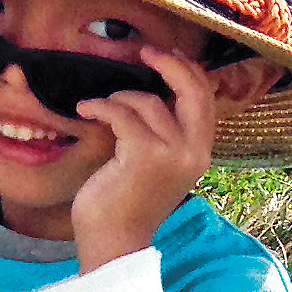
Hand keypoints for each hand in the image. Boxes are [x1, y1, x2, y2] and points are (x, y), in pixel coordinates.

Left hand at [69, 47, 217, 270]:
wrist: (113, 242)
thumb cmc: (125, 202)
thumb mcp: (154, 165)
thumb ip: (162, 133)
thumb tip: (150, 92)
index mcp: (200, 154)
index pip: (205, 101)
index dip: (188, 72)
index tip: (165, 55)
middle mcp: (194, 153)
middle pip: (193, 91)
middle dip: (171, 64)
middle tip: (146, 50)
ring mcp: (172, 154)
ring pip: (148, 102)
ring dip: (118, 98)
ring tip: (97, 109)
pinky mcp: (144, 156)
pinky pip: (121, 113)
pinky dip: (100, 106)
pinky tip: (85, 110)